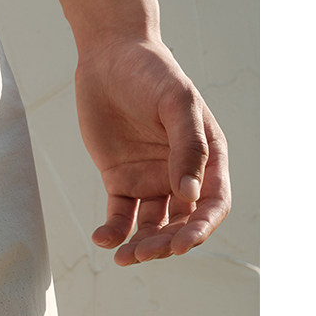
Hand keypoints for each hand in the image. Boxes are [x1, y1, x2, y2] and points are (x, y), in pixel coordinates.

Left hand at [74, 37, 229, 265]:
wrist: (110, 57)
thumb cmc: (152, 73)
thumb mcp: (177, 104)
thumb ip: (188, 148)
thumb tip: (190, 196)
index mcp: (208, 157)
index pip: (212, 205)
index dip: (200, 229)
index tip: (181, 245)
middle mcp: (181, 174)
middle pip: (180, 223)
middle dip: (166, 243)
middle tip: (144, 254)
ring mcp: (150, 179)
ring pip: (151, 226)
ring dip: (140, 245)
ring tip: (123, 258)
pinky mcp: (120, 181)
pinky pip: (119, 215)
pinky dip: (113, 231)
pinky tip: (103, 239)